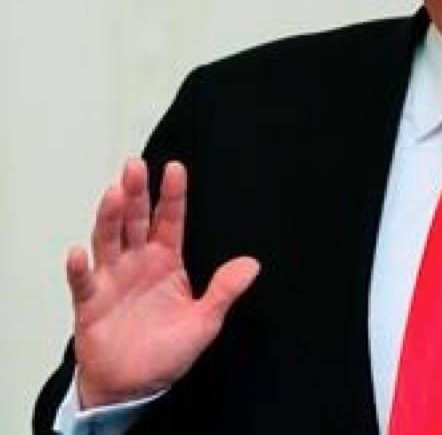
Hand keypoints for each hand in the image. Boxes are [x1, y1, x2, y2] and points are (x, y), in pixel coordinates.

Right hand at [65, 158, 259, 408]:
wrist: (133, 386)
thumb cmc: (166, 351)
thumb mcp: (205, 321)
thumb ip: (224, 291)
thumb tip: (252, 264)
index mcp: (166, 261)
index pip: (170, 220)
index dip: (172, 195)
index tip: (175, 168)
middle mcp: (137, 263)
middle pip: (135, 221)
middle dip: (136, 193)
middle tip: (135, 166)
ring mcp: (112, 280)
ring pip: (108, 240)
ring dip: (109, 218)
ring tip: (114, 194)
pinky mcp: (90, 304)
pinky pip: (83, 283)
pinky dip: (79, 268)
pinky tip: (78, 252)